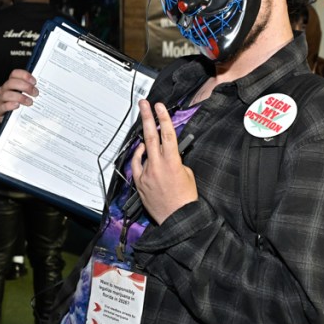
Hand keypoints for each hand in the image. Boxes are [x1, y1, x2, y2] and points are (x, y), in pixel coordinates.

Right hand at [0, 69, 38, 122]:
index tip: (34, 82)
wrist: (15, 123)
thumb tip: (45, 87)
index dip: (24, 75)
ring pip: (6, 94)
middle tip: (35, 93)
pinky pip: (2, 106)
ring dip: (19, 97)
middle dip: (25, 86)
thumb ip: (33, 91)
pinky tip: (17, 106)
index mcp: (11, 84)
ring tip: (29, 102)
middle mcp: (4, 90)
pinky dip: (9, 105)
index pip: (15, 74)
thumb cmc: (23, 108)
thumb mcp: (29, 97)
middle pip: (10, 83)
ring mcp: (0, 100)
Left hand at [129, 100, 196, 223]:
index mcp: (173, 162)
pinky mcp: (139, 182)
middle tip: (144, 104)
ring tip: (147, 129)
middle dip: (147, 117)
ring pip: (143, 150)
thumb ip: (176, 160)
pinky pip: (136, 164)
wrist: (178, 219)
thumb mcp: (187, 174)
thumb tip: (168, 153)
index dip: (163, 118)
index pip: (167, 134)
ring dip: (145, 139)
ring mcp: (146, 174)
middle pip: (151, 135)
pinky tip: (141, 151)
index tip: (159, 106)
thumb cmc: (185, 199)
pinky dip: (139, 156)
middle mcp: (157, 165)